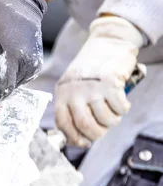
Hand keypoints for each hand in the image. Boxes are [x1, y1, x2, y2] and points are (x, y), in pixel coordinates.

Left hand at [55, 16, 142, 146]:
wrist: (107, 42)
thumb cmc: (91, 68)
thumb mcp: (73, 85)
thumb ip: (73, 106)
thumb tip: (79, 136)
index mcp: (62, 93)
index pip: (63, 123)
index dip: (73, 138)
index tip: (83, 142)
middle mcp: (75, 91)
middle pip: (85, 125)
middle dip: (97, 134)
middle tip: (103, 130)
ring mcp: (92, 87)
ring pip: (105, 119)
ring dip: (112, 121)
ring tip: (113, 113)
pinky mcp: (111, 83)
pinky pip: (119, 108)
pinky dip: (123, 109)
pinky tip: (121, 102)